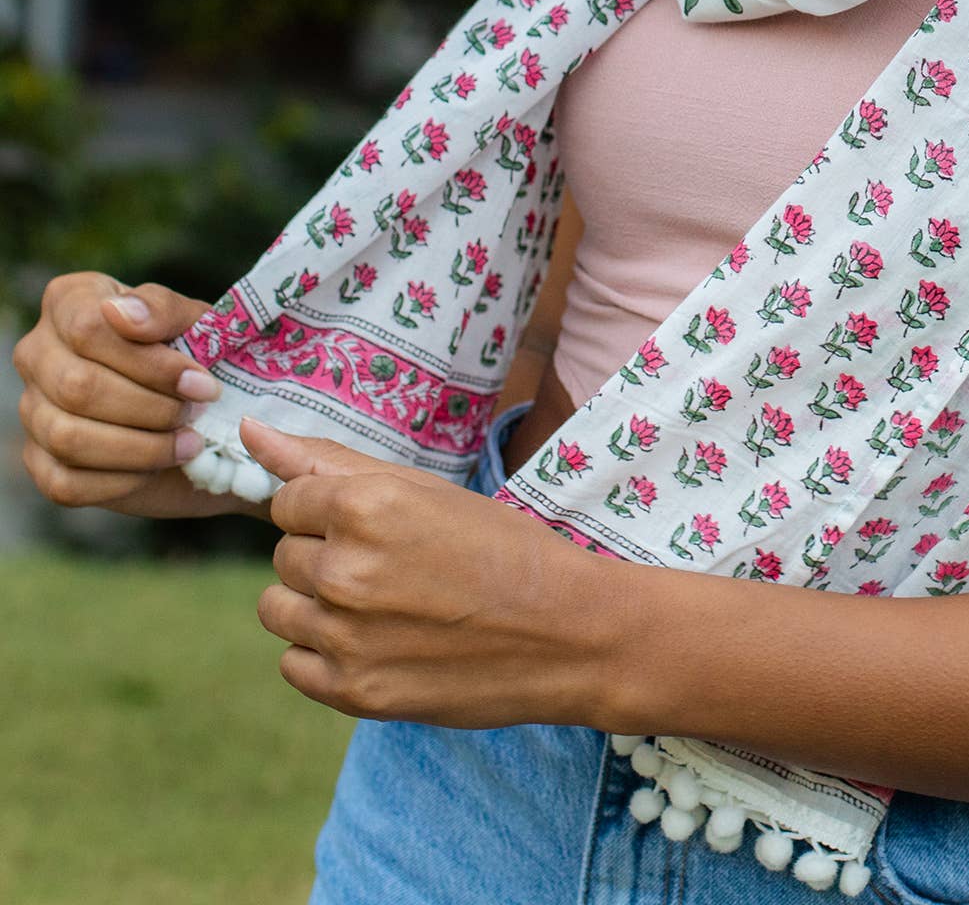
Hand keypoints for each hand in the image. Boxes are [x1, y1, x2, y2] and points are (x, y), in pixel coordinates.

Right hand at [13, 272, 249, 520]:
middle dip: (151, 407)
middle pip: (78, 386)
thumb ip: (163, 309)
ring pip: (69, 437)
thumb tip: (123, 313)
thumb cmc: (190, 351)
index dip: (150, 362)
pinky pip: (67, 482)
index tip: (201, 381)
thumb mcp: (194, 321)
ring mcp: (33, 409)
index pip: (88, 329)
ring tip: (188, 442)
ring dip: (141, 447)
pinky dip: (122, 479)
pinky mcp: (40, 462)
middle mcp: (38, 352)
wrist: (197, 408)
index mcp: (70, 301)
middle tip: (197, 412)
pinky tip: (158, 467)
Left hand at [241, 415, 624, 727]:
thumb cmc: (500, 546)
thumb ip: (330, 461)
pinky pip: (293, 664)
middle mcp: (346, 572)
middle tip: (395, 565)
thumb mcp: (426, 490)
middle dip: (327, 555)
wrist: (565, 631)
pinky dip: (326, 653)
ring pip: (278, 609)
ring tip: (382, 604)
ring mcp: (345, 637)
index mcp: (365, 508)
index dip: (332, 510)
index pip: (287, 502)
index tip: (380, 525)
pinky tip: (379, 641)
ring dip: (317, 604)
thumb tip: (248, 430)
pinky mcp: (351, 692)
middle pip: (284, 555)